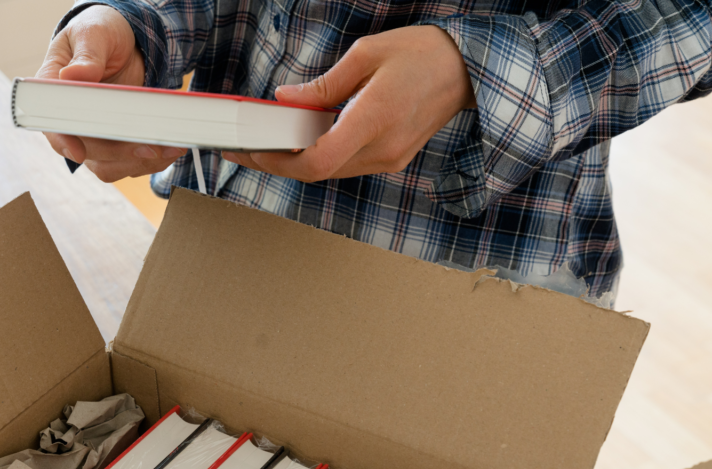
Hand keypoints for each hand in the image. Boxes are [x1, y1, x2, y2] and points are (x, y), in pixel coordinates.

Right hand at [37, 6, 186, 181]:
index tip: (79, 152)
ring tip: (170, 148)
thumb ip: (87, 55)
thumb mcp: (94, 34)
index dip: (63, 140)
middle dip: (119, 153)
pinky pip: (129, 163)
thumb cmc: (101, 33)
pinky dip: (152, 160)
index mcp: (54, 91)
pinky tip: (171, 148)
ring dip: (139, 162)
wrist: (126, 42)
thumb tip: (73, 75)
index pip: (51, 123)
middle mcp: (70, 119)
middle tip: (151, 147)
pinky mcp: (116, 143)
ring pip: (109, 165)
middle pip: (86, 151)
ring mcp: (92, 135)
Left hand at [221, 26, 474, 181]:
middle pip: (317, 172)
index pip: (317, 161)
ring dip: (295, 162)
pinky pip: (345, 165)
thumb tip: (285, 101)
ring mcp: (389, 159)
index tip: (252, 149)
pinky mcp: (391, 159)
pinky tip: (299, 142)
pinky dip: (317, 156)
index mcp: (374, 120)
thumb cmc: (421, 54)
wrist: (467, 70)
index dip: (279, 161)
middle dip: (276, 163)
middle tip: (243, 150)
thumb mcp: (366, 54)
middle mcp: (382, 150)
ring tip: (265, 145)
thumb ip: (322, 85)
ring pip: (329, 171)